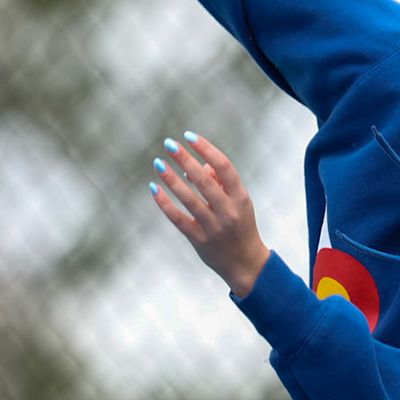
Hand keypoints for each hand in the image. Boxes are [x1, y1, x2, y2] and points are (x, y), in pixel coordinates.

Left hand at [150, 133, 271, 298]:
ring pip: (188, 199)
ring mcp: (213, 227)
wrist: (245, 263)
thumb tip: (197, 165)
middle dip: (185, 159)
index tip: (189, 136)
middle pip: (204, 180)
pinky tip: (154, 189)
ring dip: (171, 179)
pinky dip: (165, 203)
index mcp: (240, 197)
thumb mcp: (239, 202)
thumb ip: (222, 182)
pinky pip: (178, 218)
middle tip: (169, 144)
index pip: (224, 166)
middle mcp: (228, 211)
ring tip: (158, 163)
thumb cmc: (240, 224)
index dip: (206, 149)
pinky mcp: (199, 240)